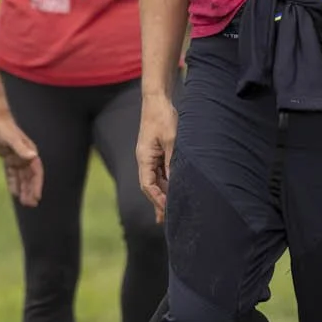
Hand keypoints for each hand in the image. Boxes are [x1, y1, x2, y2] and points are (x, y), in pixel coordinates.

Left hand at [0, 98, 44, 206]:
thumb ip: (21, 148)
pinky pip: (12, 173)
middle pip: (30, 177)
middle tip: (30, 205)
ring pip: (22, 177)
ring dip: (24, 189)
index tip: (37, 197)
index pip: (36, 172)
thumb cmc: (3, 127)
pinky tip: (13, 193)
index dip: (37, 185)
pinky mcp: (8, 157)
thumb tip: (33, 156)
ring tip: (24, 203)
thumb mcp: (11, 138)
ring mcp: (17, 157)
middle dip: (31, 190)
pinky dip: (13, 183)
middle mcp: (26, 156)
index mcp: (29, 152)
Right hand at [137, 92, 177, 218]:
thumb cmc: (163, 117)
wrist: (158, 100)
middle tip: (165, 221)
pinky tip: (174, 191)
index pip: (148, 185)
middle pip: (151, 186)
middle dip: (158, 203)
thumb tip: (177, 181)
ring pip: (157, 181)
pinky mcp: (157, 153)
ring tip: (170, 212)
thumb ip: (173, 161)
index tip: (167, 211)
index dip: (157, 199)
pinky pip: (161, 172)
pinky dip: (168, 183)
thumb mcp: (171, 139)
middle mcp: (145, 160)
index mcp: (144, 158)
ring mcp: (151, 157)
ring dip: (164, 194)